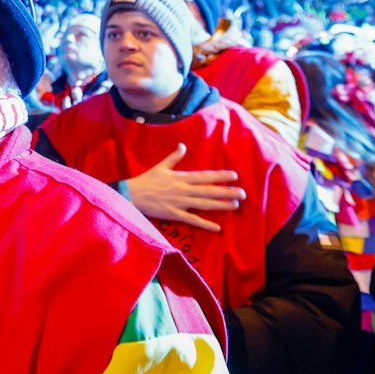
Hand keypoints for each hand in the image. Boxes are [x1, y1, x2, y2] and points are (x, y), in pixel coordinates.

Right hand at [124, 144, 243, 232]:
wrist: (132, 195)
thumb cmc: (146, 180)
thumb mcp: (160, 166)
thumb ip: (174, 157)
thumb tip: (183, 145)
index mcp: (181, 177)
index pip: (205, 176)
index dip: (220, 176)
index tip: (234, 175)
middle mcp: (183, 190)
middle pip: (209, 191)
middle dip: (227, 192)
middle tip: (243, 193)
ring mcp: (180, 203)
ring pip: (204, 204)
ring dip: (220, 205)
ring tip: (235, 205)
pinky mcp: (174, 214)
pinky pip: (192, 220)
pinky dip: (205, 224)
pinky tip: (217, 228)